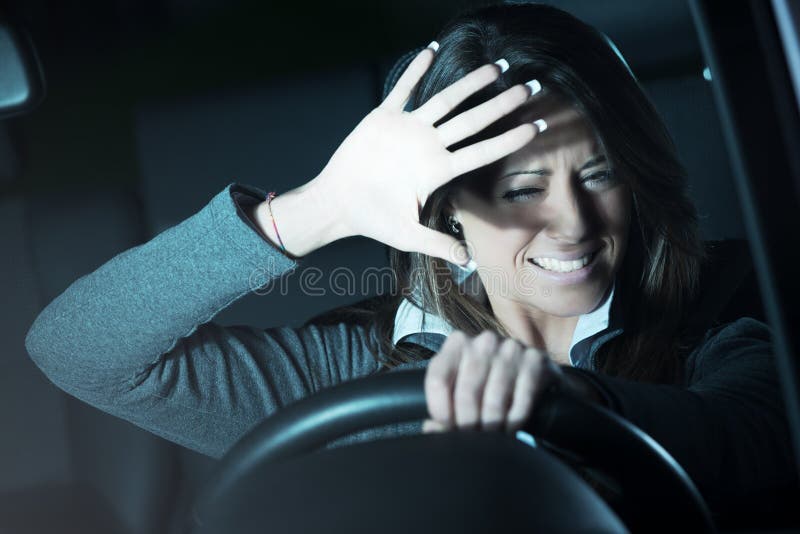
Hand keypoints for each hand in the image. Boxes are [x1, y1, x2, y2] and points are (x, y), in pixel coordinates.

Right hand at [308, 46, 540, 263]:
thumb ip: (439, 245)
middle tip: (530, 86)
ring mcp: (408, 130)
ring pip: (444, 101)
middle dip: (501, 104)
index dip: (510, 139)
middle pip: (472, 120)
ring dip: (469, 84)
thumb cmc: (373, 219)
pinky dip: (415, 70)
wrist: (338, 203)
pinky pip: (402, 89)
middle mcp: (429, 146)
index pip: (482, 150)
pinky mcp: (383, 117)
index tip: (536, 126)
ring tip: (496, 67)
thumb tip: (470, 263)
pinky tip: (432, 50)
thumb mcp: (409, 235)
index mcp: (438, 170)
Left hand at [423, 330, 579, 433]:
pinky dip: (514, 422)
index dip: (440, 411)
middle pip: (466, 394)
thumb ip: (444, 407)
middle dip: (468, 424)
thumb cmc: (487, 381)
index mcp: (457, 343)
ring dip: (492, 427)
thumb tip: (431, 429)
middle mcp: (484, 341)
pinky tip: (510, 428)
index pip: (438, 380)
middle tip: (472, 438)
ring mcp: (511, 349)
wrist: (531, 371)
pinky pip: (521, 401)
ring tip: (491, 436)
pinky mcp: (535, 361)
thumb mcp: (461, 386)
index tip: (448, 427)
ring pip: (493, 401)